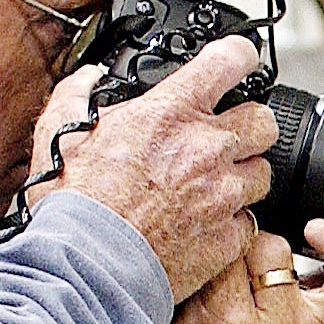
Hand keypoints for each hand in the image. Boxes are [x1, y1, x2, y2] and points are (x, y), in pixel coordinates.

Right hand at [27, 35, 276, 300]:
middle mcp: (206, 148)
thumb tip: (87, 79)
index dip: (239, 56)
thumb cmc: (75, 205)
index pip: (229, 61)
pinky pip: (250, 221)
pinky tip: (208, 224)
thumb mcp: (60, 133)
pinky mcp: (228, 238)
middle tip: (229, 136)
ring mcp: (223, 195)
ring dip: (243, 176)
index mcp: (170, 113)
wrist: (89, 267)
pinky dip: (234, 222)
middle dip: (250, 125)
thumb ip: (77, 95)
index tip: (239, 62)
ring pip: (263, 173)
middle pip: (263, 120)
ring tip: (214, 187)